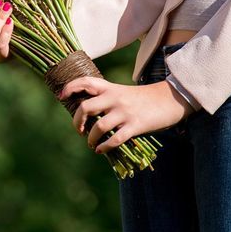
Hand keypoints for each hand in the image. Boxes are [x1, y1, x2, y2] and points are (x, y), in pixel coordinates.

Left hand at [58, 76, 195, 153]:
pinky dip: (105, 146)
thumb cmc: (143, 98)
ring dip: (90, 138)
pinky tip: (101, 150)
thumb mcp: (122, 92)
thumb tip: (87, 113)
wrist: (169, 99)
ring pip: (98, 126)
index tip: (61, 96)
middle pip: (86, 107)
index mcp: (110, 87)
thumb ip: (106, 98)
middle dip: (76, 121)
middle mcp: (114, 98)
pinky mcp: (135, 125)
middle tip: (77, 129)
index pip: (85, 82)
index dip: (70, 88)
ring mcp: (124, 112)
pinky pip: (115, 139)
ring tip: (90, 143)